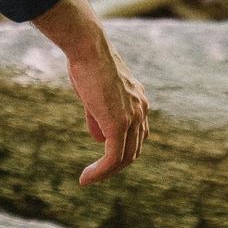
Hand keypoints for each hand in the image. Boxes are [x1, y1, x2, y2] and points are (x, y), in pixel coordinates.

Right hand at [33, 0, 150, 186]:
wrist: (88, 48)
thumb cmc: (87, 63)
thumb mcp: (94, 92)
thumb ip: (98, 116)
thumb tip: (98, 138)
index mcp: (138, 100)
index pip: (137, 134)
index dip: (122, 149)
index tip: (104, 158)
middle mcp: (141, 110)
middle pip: (134, 149)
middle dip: (115, 165)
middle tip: (95, 173)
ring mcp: (132, 118)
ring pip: (124, 157)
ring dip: (106, 172)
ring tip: (88, 179)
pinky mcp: (118, 125)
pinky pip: (112, 158)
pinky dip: (100, 172)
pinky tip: (86, 178)